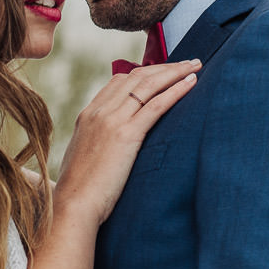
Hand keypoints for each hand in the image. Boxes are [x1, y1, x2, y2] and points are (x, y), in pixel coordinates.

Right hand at [55, 59, 199, 223]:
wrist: (72, 205)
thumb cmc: (79, 190)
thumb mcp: (83, 157)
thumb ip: (97, 143)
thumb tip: (110, 147)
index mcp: (88, 115)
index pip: (119, 81)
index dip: (145, 73)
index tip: (164, 72)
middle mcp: (99, 112)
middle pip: (136, 76)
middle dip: (164, 66)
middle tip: (188, 63)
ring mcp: (111, 121)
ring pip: (148, 85)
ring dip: (175, 72)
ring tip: (195, 66)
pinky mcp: (126, 135)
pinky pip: (155, 105)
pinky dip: (176, 90)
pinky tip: (191, 83)